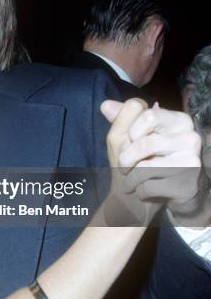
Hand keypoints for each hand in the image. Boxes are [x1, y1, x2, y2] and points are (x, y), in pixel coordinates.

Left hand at [101, 99, 201, 224]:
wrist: (149, 194)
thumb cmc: (136, 159)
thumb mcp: (124, 136)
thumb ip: (119, 119)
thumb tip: (105, 104)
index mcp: (178, 120)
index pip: (148, 115)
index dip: (130, 131)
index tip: (129, 140)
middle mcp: (190, 138)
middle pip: (145, 143)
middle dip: (125, 158)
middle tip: (123, 166)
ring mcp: (192, 162)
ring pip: (147, 168)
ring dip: (131, 177)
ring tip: (132, 180)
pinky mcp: (188, 185)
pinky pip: (151, 187)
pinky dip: (140, 190)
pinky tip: (146, 190)